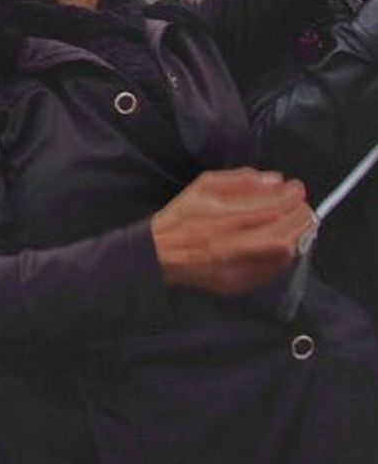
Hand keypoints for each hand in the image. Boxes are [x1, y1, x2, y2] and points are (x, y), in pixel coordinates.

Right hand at [151, 168, 313, 296]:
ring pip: (284, 253)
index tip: (296, 187)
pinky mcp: (239, 283)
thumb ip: (240, 180)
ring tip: (298, 223)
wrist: (160, 253)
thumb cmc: (181, 217)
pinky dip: (286, 254)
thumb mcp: (203, 186)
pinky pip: (274, 270)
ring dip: (298, 235)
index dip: (291, 195)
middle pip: (284, 232)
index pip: (272, 205)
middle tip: (302, 206)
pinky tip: (283, 242)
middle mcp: (231, 244)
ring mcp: (237, 267)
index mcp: (222, 216)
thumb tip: (275, 181)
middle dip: (301, 215)